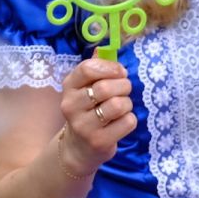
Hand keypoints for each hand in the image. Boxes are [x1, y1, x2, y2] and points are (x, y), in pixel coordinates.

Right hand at [54, 58, 134, 180]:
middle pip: (106, 87)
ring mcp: (84, 126)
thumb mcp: (84, 89)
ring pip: (118, 105)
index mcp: (68, 87)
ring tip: (122, 107)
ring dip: (127, 103)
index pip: (87, 69)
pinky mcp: (99, 141)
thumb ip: (94, 69)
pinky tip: (121, 123)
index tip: (120, 72)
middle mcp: (71, 106)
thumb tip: (103, 49)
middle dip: (123, 86)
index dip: (110, 68)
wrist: (78, 148)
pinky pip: (127, 122)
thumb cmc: (87, 111)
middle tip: (124, 90)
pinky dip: (130, 120)